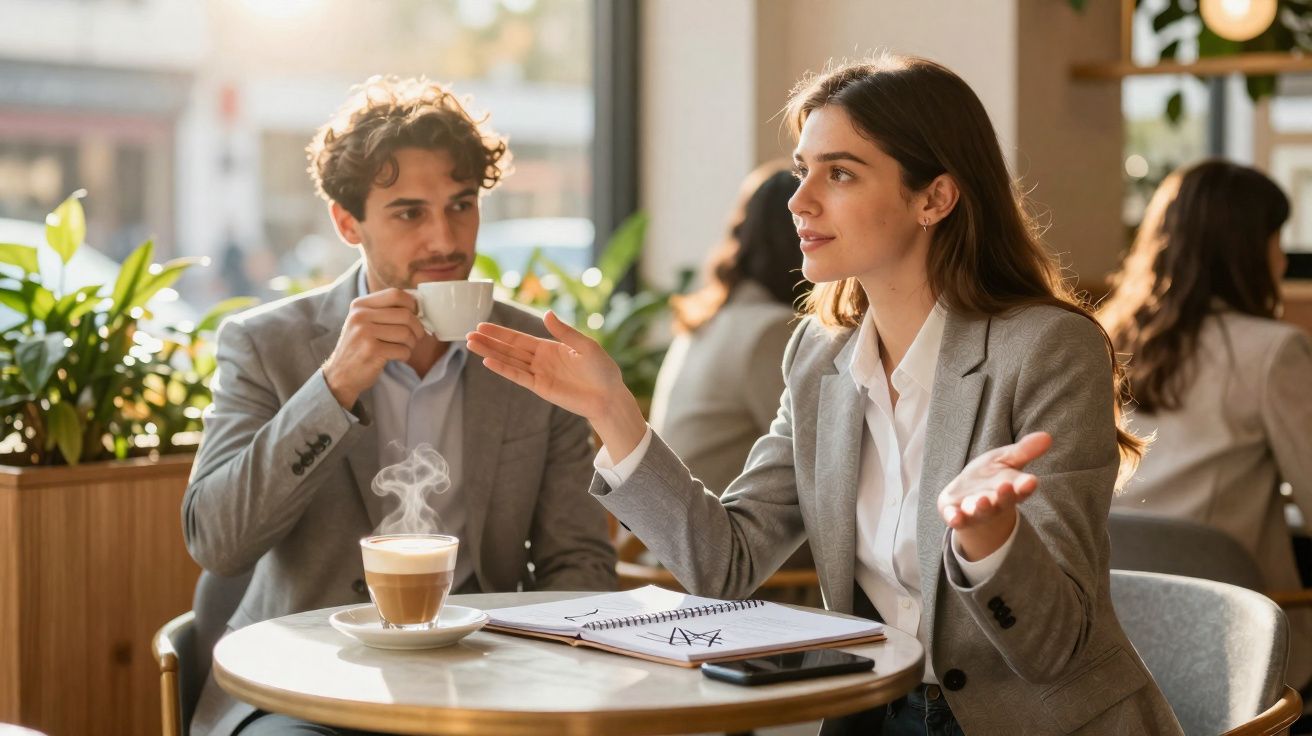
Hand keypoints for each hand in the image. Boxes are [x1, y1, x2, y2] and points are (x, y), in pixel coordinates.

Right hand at [323, 288, 425, 408]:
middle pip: (405, 314)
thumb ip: (385, 311)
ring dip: (412, 343)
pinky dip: (406, 355)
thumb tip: (418, 304)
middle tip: (417, 336)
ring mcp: (364, 333)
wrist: (339, 375)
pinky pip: (403, 350)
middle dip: (417, 327)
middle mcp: (360, 316)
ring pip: (406, 333)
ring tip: (405, 348)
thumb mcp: (364, 323)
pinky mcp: (372, 351)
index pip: (395, 294)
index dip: (412, 304)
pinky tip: (398, 357)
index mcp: (359, 305)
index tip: (416, 315)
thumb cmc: (359, 347)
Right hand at [466, 311, 647, 457]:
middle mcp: (540, 360)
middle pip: (509, 349)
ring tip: (470, 344)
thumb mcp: (585, 345)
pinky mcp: (540, 388)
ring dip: (490, 353)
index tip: (482, 325)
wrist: (609, 396)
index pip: (519, 338)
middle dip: (489, 341)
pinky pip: (518, 376)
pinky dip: (503, 369)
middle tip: (468, 333)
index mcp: (550, 347)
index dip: (501, 332)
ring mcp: (539, 374)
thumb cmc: (602, 370)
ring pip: (509, 361)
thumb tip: (547, 314)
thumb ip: (565, 332)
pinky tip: (487, 362)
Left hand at [937, 432, 1051, 560]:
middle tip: (1006, 487)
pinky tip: (954, 518)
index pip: (1022, 488)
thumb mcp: (1006, 459)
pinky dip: (956, 519)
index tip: (1031, 480)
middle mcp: (996, 503)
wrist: (966, 495)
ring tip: (982, 501)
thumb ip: (1024, 451)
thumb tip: (1047, 436)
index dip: (1026, 485)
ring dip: (982, 507)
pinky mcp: (956, 515)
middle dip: (1005, 496)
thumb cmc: (990, 475)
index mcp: (1011, 489)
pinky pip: (957, 519)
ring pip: (981, 511)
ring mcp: (975, 511)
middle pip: (1003, 501)